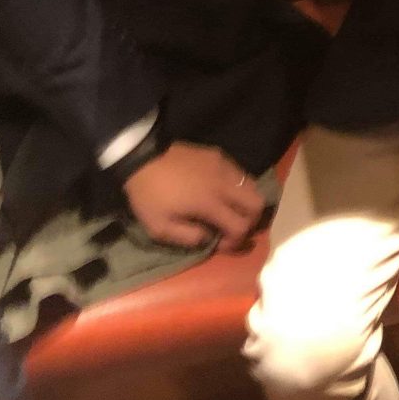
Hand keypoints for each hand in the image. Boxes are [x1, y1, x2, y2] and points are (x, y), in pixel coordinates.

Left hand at [122, 142, 264, 251]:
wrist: (141, 157)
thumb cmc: (149, 195)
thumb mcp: (159, 227)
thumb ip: (188, 238)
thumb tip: (209, 238)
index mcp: (210, 203)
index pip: (241, 226)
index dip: (236, 241)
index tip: (221, 244)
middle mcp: (224, 183)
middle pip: (257, 203)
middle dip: (251, 220)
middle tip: (233, 227)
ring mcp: (223, 166)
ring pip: (252, 186)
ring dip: (245, 202)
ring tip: (228, 209)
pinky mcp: (218, 155)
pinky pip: (238, 173)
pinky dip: (236, 186)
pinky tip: (219, 190)